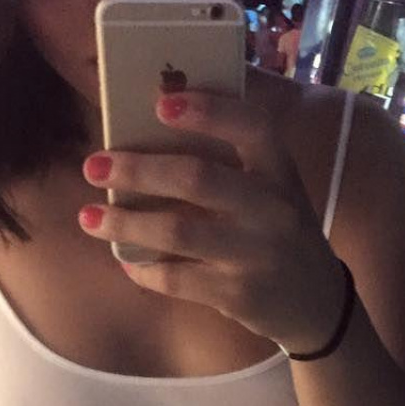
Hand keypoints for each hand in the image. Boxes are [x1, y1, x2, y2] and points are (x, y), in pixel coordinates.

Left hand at [78, 91, 346, 354]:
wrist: (316, 302)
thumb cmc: (280, 231)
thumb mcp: (274, 190)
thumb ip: (232, 163)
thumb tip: (152, 127)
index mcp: (279, 171)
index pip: (252, 127)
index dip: (208, 111)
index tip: (160, 103)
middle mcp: (272, 209)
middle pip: (197, 179)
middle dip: (138, 170)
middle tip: (94, 165)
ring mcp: (255, 254)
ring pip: (177, 232)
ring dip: (125, 224)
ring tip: (88, 218)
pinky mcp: (237, 294)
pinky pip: (176, 279)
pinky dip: (143, 270)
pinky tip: (125, 261)